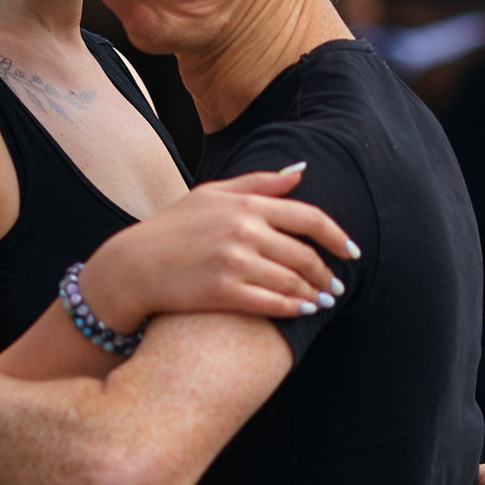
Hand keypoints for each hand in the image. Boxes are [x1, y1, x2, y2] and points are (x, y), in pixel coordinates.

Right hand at [74, 166, 355, 329]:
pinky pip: (271, 303)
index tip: (352, 251)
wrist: (132, 266)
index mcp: (245, 204)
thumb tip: (300, 172)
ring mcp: (233, 262)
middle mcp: (243, 230)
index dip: (338, 237)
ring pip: (292, 281)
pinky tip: (302, 312)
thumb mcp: (211, 194)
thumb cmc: (171, 228)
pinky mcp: (222, 291)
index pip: (308, 218)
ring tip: (323, 301)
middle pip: (304, 254)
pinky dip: (292, 309)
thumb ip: (258, 182)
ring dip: (314, 294)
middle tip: (335, 285)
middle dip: (326, 273)